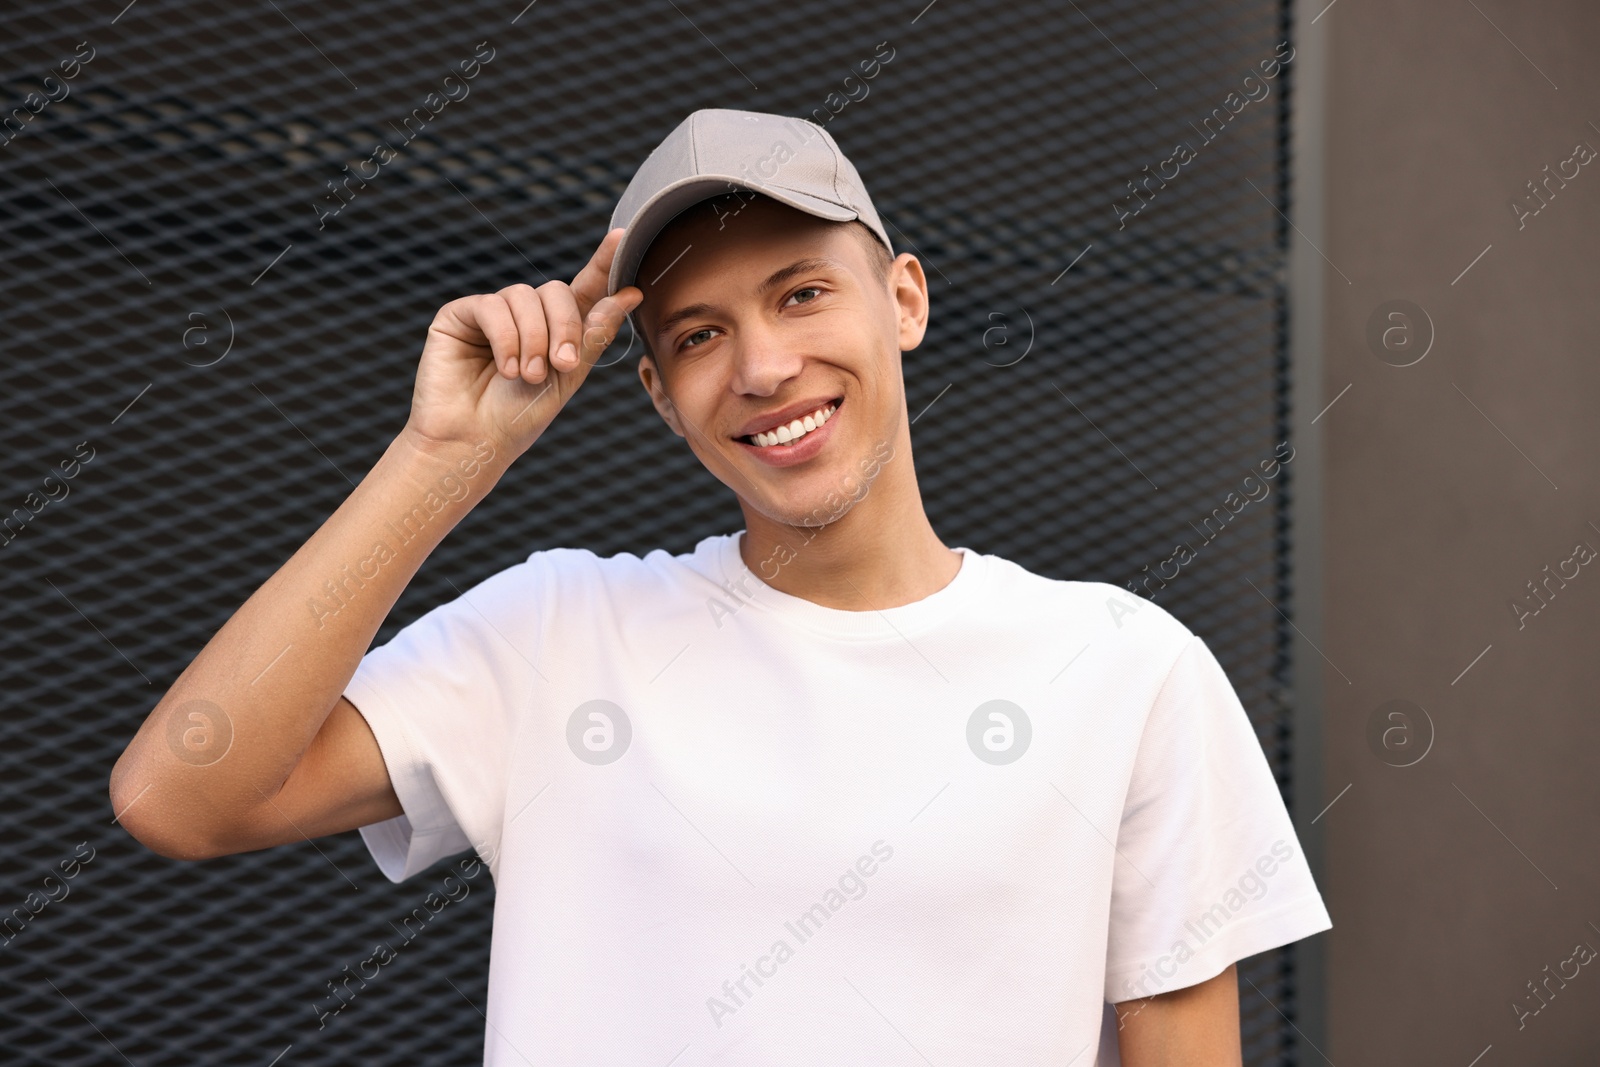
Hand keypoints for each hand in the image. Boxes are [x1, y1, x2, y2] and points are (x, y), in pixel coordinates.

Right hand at [402, 227, 642, 461]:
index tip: (620, 238)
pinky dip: (506, 338)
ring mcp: (492, 313)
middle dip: (565, 328)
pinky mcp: (460, 315)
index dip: (601, 263)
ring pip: (525, 297)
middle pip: (557, 291)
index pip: (583, 289)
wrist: (473, 442)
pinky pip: (492, 306)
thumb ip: (593, 334)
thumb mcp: (567, 378)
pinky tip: (506, 368)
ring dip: (533, 340)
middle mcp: (525, 316)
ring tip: (527, 377)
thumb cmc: (518, 418)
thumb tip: (628, 294)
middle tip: (561, 366)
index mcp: (556, 330)